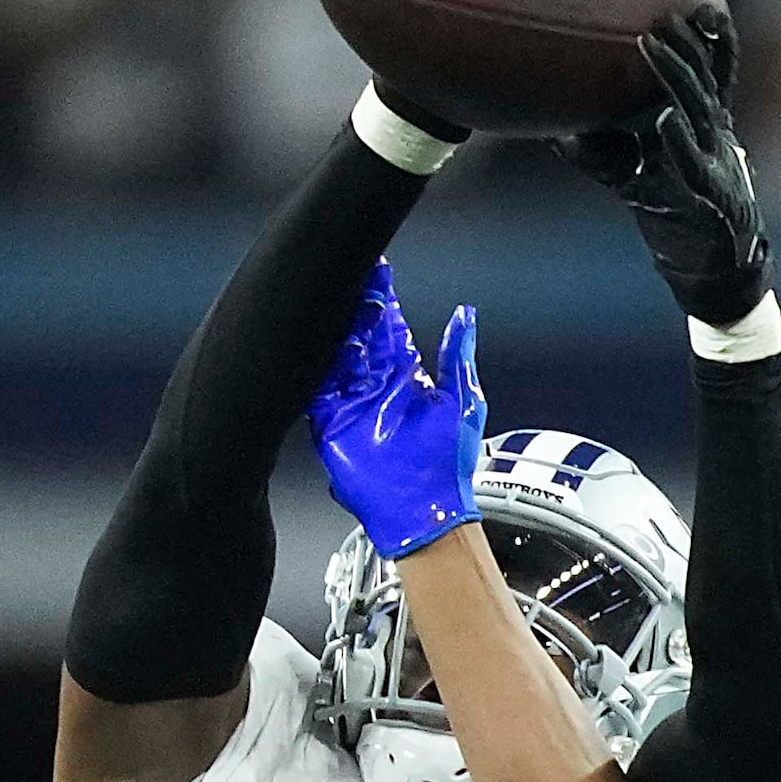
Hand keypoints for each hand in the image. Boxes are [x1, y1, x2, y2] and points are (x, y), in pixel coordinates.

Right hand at [312, 260, 485, 559]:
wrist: (425, 510)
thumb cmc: (449, 464)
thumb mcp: (463, 402)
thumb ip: (458, 356)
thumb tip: (465, 313)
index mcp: (407, 378)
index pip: (390, 330)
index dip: (383, 300)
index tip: (379, 270)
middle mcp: (377, 386)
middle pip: (360, 335)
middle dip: (355, 305)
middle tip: (350, 274)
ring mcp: (352, 403)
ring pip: (337, 356)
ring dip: (336, 328)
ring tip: (334, 297)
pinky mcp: (330, 424)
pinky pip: (317, 388)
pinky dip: (315, 365)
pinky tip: (317, 340)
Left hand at [555, 8, 773, 325]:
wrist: (713, 266)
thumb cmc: (674, 213)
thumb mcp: (633, 174)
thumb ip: (598, 148)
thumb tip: (547, 129)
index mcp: (705, 127)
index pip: (713, 73)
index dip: (709, 40)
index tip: (692, 6)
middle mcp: (713, 139)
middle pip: (702, 81)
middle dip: (683, 45)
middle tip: (659, 12)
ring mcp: (712, 165)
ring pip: (696, 111)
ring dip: (673, 77)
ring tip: (649, 46)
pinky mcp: (705, 196)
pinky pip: (690, 164)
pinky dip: (677, 142)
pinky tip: (662, 122)